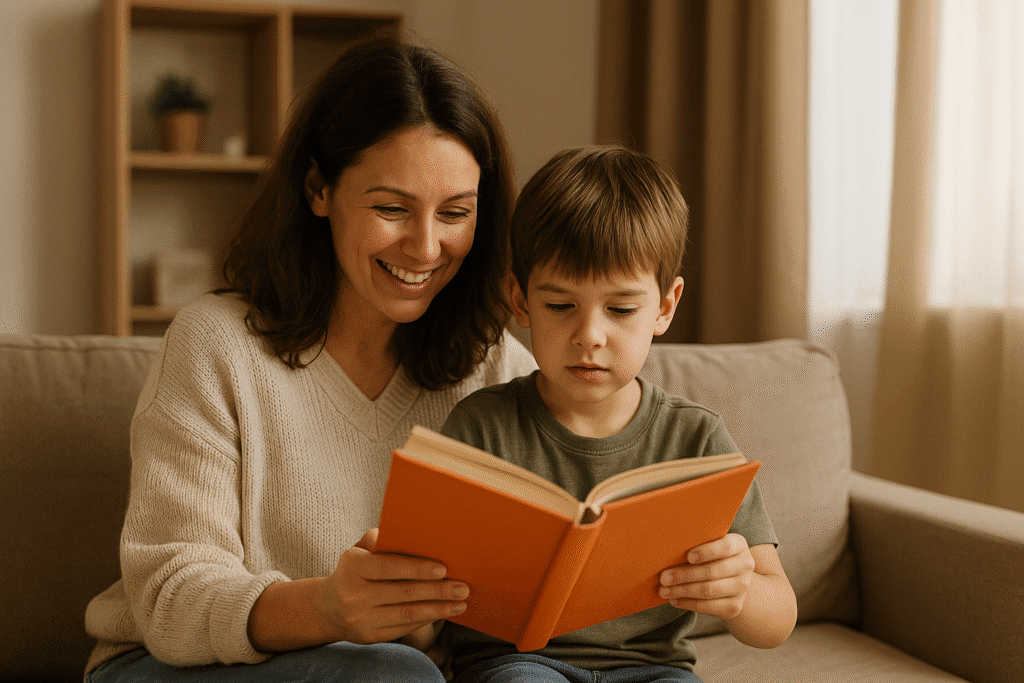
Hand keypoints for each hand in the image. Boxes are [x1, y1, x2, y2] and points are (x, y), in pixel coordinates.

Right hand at [313, 529, 468, 643]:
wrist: (328, 607)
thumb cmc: (354, 570)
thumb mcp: (358, 550)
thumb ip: (379, 539)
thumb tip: (409, 533)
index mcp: (352, 567)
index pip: (387, 567)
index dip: (416, 568)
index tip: (443, 569)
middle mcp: (353, 595)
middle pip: (402, 593)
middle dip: (436, 590)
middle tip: (462, 587)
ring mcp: (361, 619)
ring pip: (406, 614)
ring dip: (437, 608)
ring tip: (460, 603)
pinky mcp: (370, 637)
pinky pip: (404, 627)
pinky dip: (426, 618)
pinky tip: (443, 611)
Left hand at [658, 533, 755, 620]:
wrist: (732, 580)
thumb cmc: (712, 556)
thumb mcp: (710, 544)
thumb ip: (697, 542)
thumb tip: (668, 545)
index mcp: (739, 545)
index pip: (725, 547)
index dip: (707, 552)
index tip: (688, 556)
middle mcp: (745, 566)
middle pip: (712, 571)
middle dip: (684, 575)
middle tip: (664, 577)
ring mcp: (742, 588)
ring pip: (708, 590)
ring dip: (682, 591)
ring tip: (664, 590)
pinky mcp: (734, 606)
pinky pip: (708, 607)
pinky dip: (688, 604)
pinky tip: (674, 600)